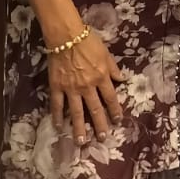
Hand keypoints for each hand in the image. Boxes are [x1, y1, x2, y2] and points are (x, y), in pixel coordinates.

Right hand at [49, 31, 123, 145]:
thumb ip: (113, 68)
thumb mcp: (106, 53)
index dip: (115, 110)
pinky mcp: (57, 87)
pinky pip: (57, 104)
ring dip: (79, 128)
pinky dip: (58, 116)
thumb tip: (122, 79)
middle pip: (95, 109)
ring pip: (76, 112)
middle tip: (103, 138)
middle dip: (100, 125)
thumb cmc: (88, 41)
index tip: (118, 121)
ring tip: (81, 141)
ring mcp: (71, 88)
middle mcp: (88, 86)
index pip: (111, 98)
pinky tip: (59, 127)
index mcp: (102, 77)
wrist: (66, 36)